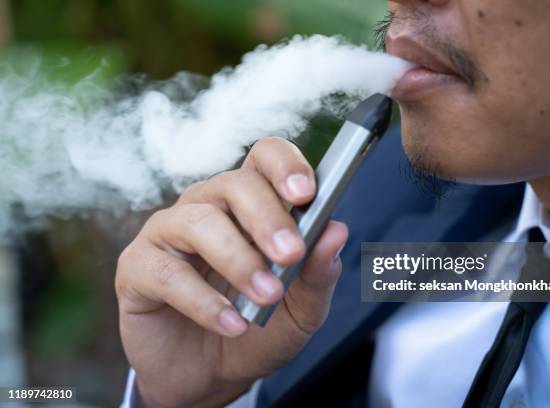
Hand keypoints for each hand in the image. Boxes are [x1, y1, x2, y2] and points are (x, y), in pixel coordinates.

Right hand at [115, 137, 347, 406]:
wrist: (208, 378)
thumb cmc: (257, 332)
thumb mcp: (300, 311)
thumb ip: (319, 274)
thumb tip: (336, 230)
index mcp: (251, 204)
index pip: (264, 157)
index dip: (285, 166)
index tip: (306, 194)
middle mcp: (208, 206)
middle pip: (235, 184)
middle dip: (267, 218)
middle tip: (291, 254)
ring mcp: (169, 232)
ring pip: (199, 222)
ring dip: (238, 259)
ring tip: (266, 297)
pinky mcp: (138, 266)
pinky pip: (166, 271)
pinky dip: (203, 300)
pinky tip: (232, 325)